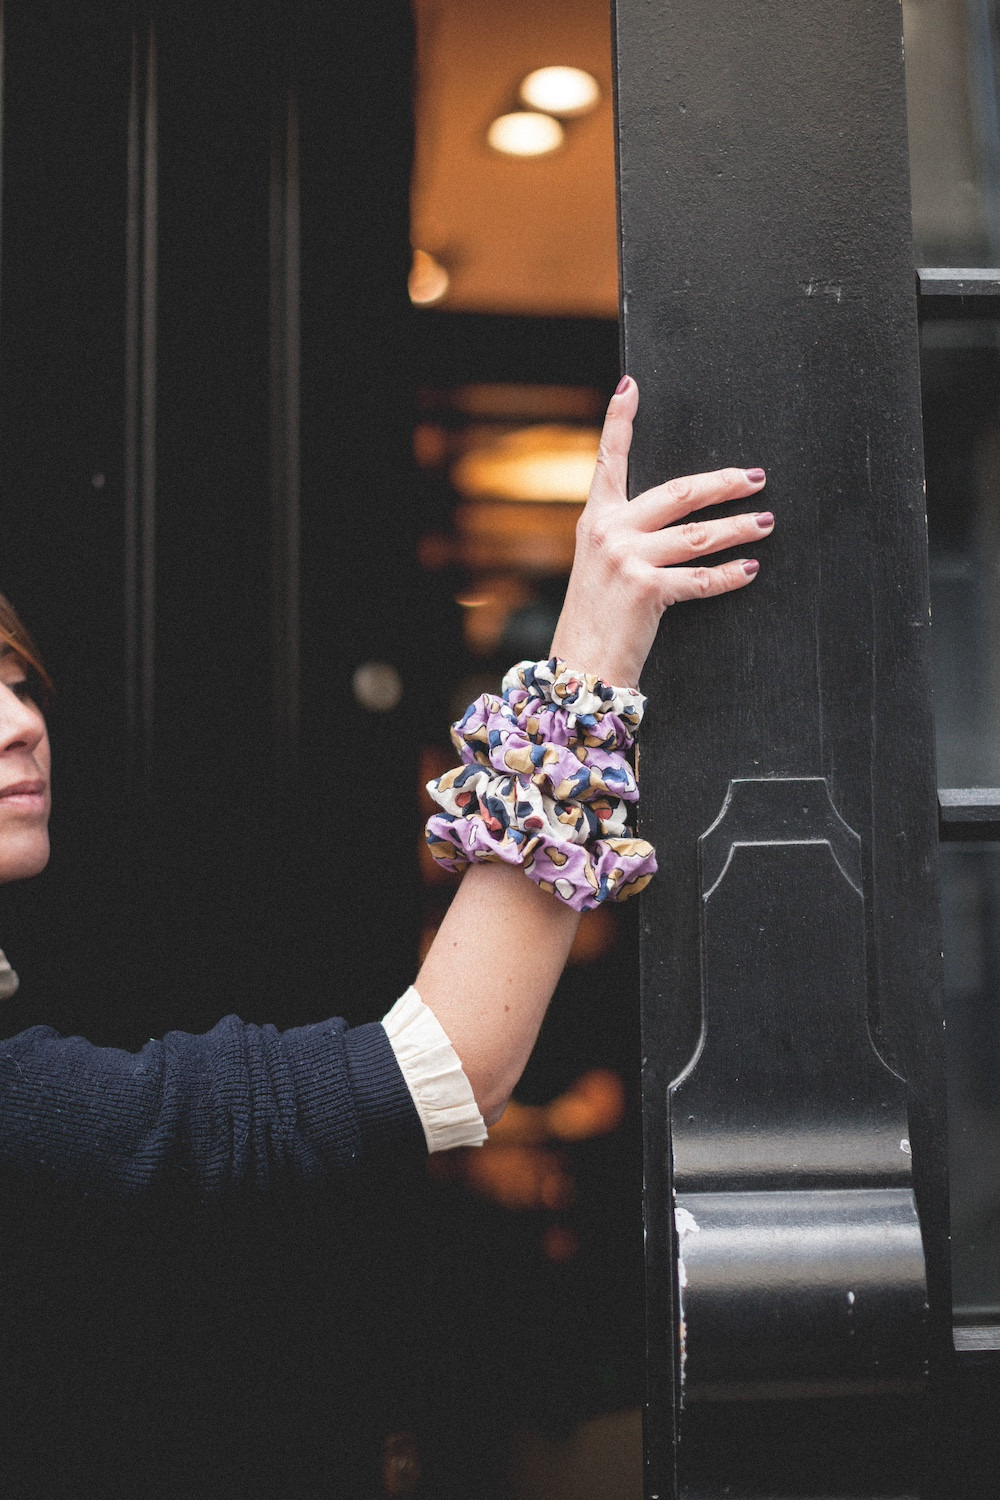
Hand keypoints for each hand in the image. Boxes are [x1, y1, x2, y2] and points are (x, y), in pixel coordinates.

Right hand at [549, 377, 772, 686]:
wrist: (580, 666)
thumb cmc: (594, 620)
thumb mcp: (598, 567)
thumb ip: (626, 538)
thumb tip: (673, 522)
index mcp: (596, 520)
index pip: (609, 460)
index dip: (619, 421)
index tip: (630, 386)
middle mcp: (609, 531)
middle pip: (679, 492)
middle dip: (723, 484)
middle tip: (755, 478)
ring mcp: (627, 558)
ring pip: (699, 534)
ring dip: (738, 527)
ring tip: (765, 522)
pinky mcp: (646, 588)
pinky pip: (701, 577)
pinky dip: (730, 575)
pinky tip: (749, 569)